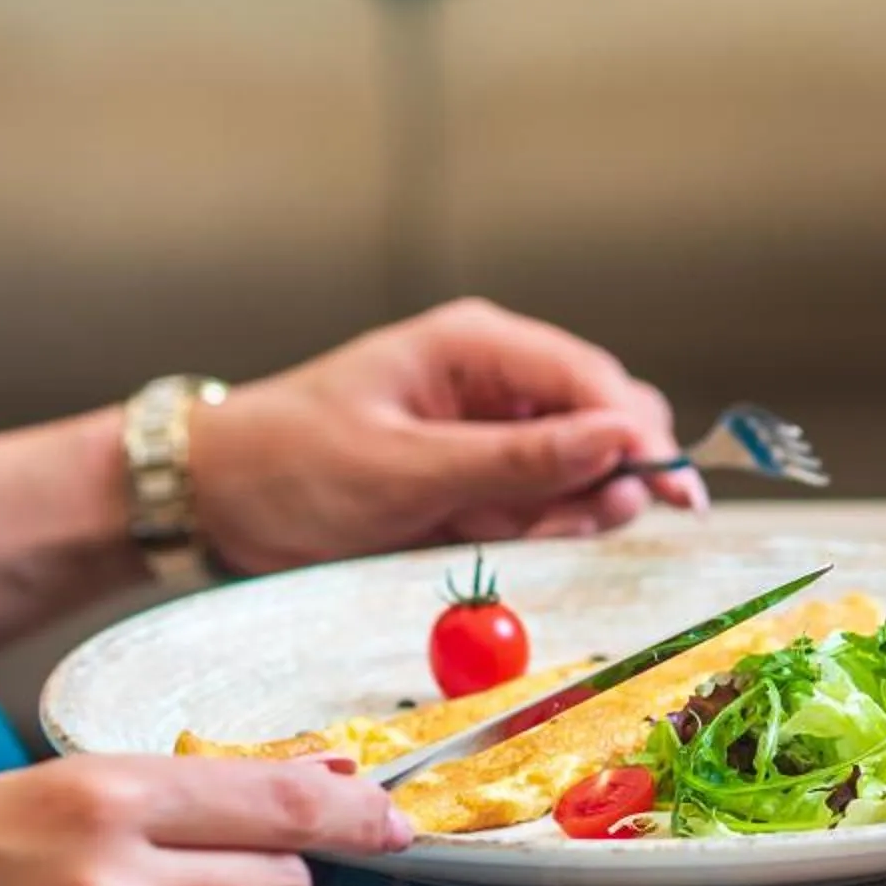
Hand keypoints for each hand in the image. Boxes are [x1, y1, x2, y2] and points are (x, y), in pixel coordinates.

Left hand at [191, 298, 704, 574]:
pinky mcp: (476, 473)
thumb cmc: (290, 468)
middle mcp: (495, 377)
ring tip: (516, 535)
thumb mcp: (403, 471)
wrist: (214, 499)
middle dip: (610, 475)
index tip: (671, 495)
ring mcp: (488, 427)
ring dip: (572, 508)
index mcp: (477, 345)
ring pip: (580, 465)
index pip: (592, 381)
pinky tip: (500, 540)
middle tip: (584, 528)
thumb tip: (620, 443)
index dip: (640, 435)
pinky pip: (540, 499)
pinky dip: (538, 527)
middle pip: (602, 417)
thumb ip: (515, 461)